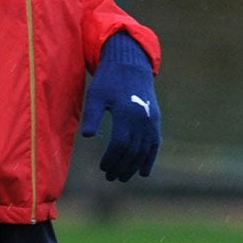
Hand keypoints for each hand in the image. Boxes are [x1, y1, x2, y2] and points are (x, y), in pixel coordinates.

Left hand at [78, 33, 160, 180]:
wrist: (131, 65)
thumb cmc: (109, 80)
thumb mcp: (96, 95)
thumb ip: (92, 115)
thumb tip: (87, 136)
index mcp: (126, 113)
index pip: (119, 144)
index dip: (111, 159)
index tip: (102, 167)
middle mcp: (142, 120)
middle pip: (132, 151)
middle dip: (121, 167)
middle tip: (110, 177)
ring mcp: (151, 121)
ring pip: (144, 151)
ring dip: (134, 167)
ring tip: (122, 177)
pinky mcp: (155, 121)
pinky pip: (155, 144)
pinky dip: (150, 159)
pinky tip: (143, 172)